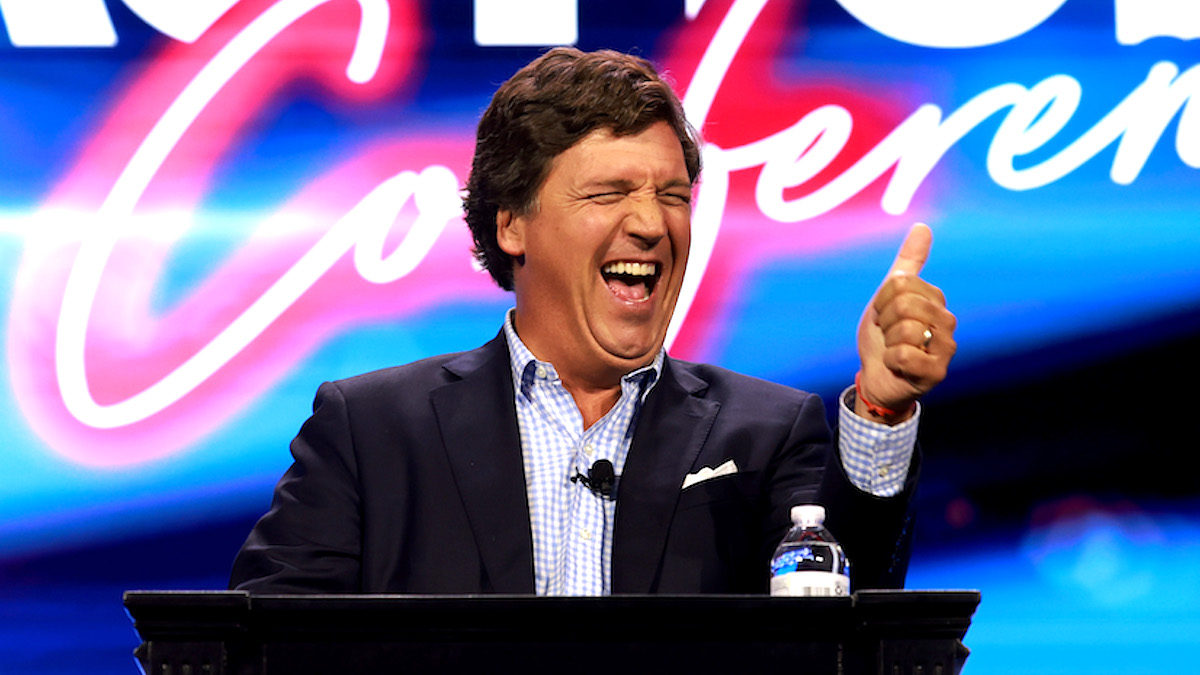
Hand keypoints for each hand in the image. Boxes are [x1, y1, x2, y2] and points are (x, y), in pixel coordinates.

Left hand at [855, 223, 956, 423]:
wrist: (877, 377)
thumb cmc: (884, 337)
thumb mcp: (887, 297)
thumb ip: (907, 264)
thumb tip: (923, 226)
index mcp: (935, 299)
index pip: (900, 282)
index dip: (882, 300)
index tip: (884, 316)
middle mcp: (947, 321)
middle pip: (904, 304)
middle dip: (885, 322)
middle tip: (888, 335)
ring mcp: (946, 348)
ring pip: (905, 329)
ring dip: (888, 342)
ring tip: (893, 350)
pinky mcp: (937, 372)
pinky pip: (904, 355)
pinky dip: (891, 361)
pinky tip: (897, 366)